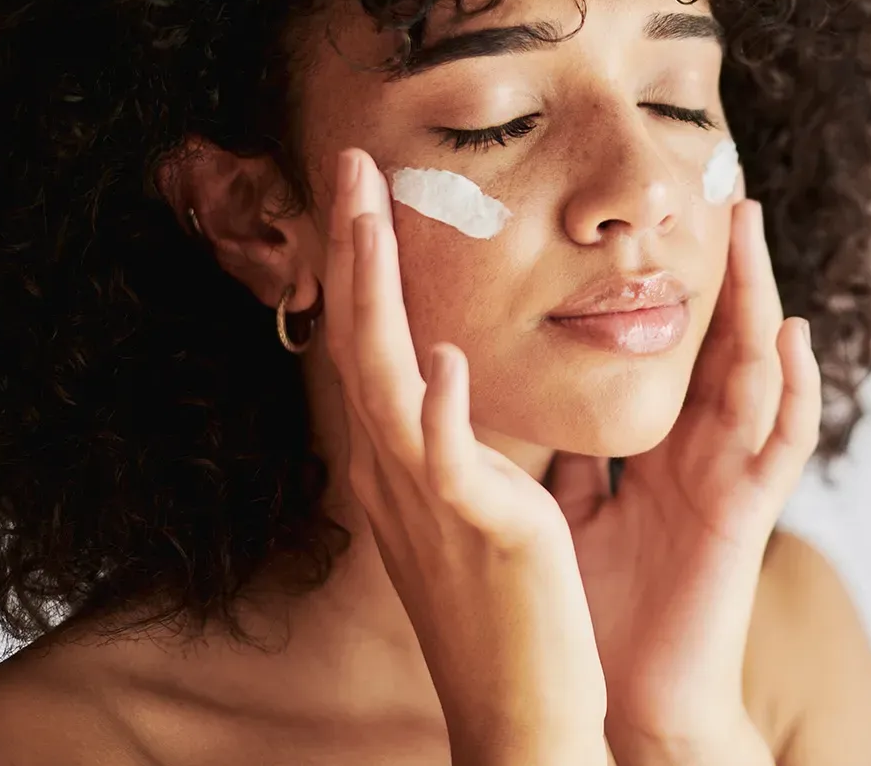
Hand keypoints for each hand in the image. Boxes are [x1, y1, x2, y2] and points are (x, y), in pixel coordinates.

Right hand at [323, 147, 606, 763]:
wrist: (517, 704)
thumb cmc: (493, 598)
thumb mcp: (459, 500)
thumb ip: (446, 434)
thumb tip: (445, 374)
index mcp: (398, 454)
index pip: (370, 339)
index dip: (361, 263)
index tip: (365, 194)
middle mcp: (394, 465)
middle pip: (362, 337)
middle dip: (355, 247)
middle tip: (353, 166)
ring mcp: (426, 495)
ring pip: (387, 377)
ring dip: (376, 292)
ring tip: (370, 214)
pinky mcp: (477, 527)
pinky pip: (447, 460)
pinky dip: (439, 409)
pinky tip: (443, 356)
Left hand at [547, 198, 821, 758]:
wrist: (606, 693)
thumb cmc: (591, 599)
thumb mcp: (568, 502)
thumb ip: (566, 448)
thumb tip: (526, 388)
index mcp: (654, 447)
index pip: (669, 349)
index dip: (673, 288)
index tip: (666, 226)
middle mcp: (696, 452)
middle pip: (716, 344)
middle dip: (724, 272)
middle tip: (724, 196)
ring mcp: (725, 478)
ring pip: (753, 372)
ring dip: (758, 300)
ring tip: (754, 231)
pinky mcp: (743, 517)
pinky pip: (779, 446)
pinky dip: (793, 390)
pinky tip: (791, 334)